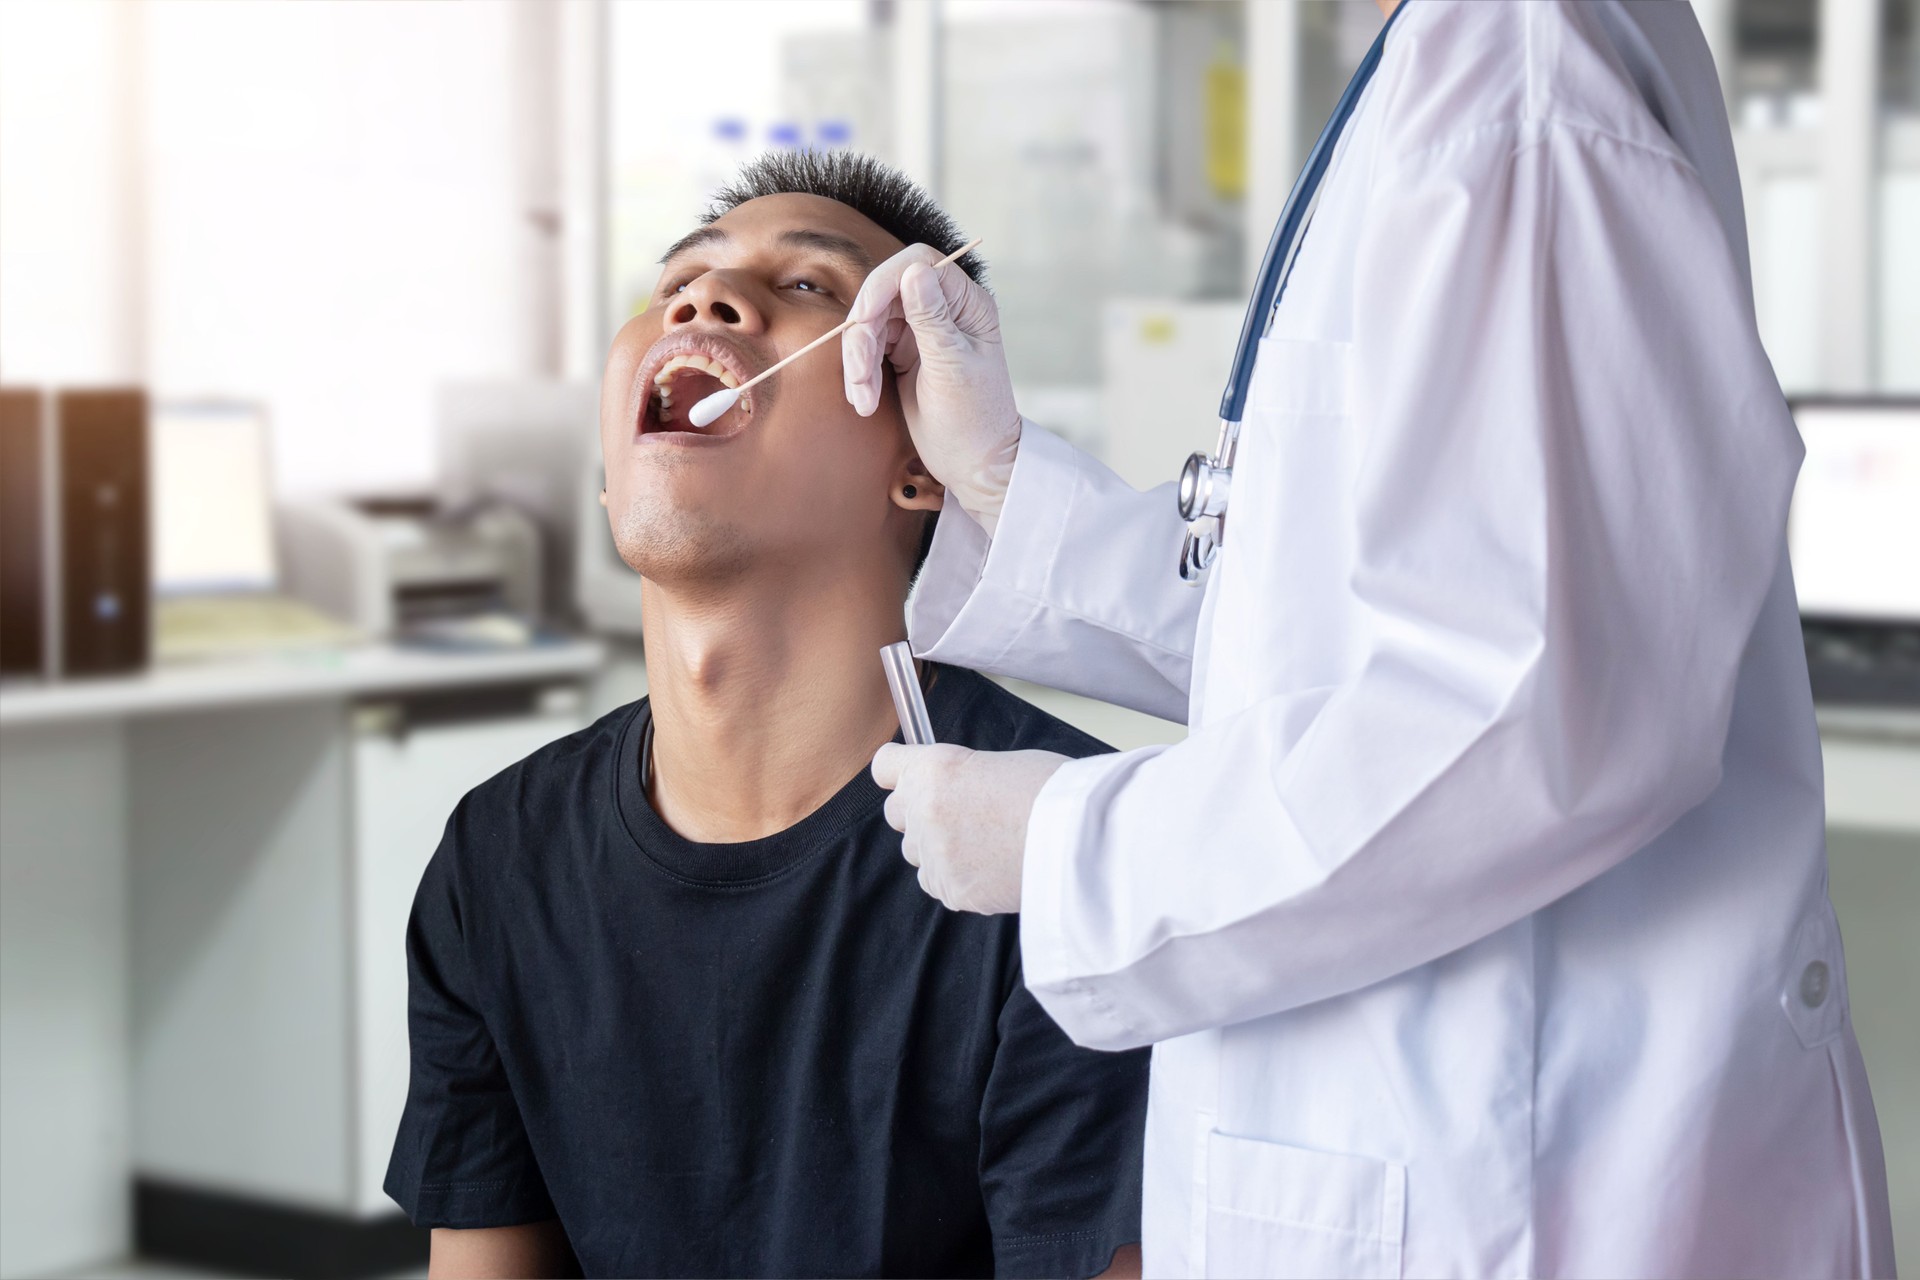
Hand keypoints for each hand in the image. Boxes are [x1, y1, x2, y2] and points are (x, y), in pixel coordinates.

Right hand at [843, 244, 1022, 534]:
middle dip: (863, 334)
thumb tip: (915, 270)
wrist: (975, 465)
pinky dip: (860, 374)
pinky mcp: (902, 353)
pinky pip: (868, 348)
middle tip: (860, 376)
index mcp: (967, 303)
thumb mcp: (952, 368)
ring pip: (870, 323)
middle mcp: (944, 309)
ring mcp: (921, 330)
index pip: (917, 264)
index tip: (865, 320)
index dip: (883, 285)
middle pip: (884, 294)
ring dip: (858, 361)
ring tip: (863, 400)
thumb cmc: (975, 420)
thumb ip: (932, 319)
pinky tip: (865, 401)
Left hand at [871, 742, 1068, 913]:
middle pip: (896, 812)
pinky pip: (937, 883)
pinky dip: (956, 878)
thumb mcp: (1003, 764)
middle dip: (920, 811)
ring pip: (915, 852)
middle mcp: (924, 811)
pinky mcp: (951, 890)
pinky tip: (990, 868)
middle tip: (959, 813)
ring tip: (983, 844)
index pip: (885, 766)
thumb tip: (956, 790)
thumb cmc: (1055, 793)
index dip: (900, 770)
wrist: (1081, 841)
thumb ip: (964, 777)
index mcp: (934, 769)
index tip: (909, 775)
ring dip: (938, 847)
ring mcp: (934, 855)